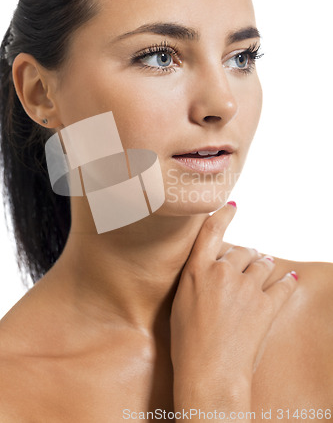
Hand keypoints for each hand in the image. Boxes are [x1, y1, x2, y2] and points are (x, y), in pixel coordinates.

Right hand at [170, 202, 297, 413]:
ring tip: (265, 270)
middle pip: (242, 250)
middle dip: (246, 255)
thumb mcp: (181, 302)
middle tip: (248, 262)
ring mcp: (246, 288)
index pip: (211, 231)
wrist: (209, 374)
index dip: (223, 214)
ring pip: (262, 264)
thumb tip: (210, 267)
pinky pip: (283, 285)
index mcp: (197, 271)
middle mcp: (222, 272)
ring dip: (264, 266)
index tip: (232, 205)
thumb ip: (196, 278)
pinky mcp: (266, 304)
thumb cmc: (188, 343)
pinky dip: (287, 281)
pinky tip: (291, 278)